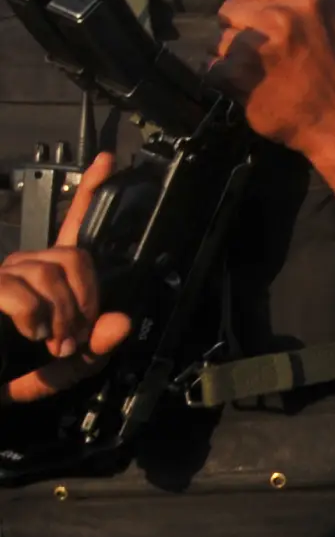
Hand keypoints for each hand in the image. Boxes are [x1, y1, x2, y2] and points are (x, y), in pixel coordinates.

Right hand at [0, 154, 132, 402]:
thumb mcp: (63, 369)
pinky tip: (32, 334)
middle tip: (76, 338)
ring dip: (63, 315)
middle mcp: (22, 268)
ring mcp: (0, 275)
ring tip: (53, 345)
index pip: (71, 227)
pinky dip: (34, 316)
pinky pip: (19, 290)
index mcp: (46, 280)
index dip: (89, 192)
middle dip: (86, 300)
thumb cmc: (11, 375)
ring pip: (51, 272)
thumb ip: (94, 350)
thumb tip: (120, 323)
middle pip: (75, 256)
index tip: (109, 161)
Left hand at [211, 0, 334, 196]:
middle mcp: (280, 19)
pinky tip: (252, 85)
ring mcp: (258, 49)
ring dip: (234, 56)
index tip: (276, 20)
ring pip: (220, 39)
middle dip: (244, 28)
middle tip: (272, 48)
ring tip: (264, 68)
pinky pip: (211, 68)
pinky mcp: (238, 78)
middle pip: (230, 8)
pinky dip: (226, 81)